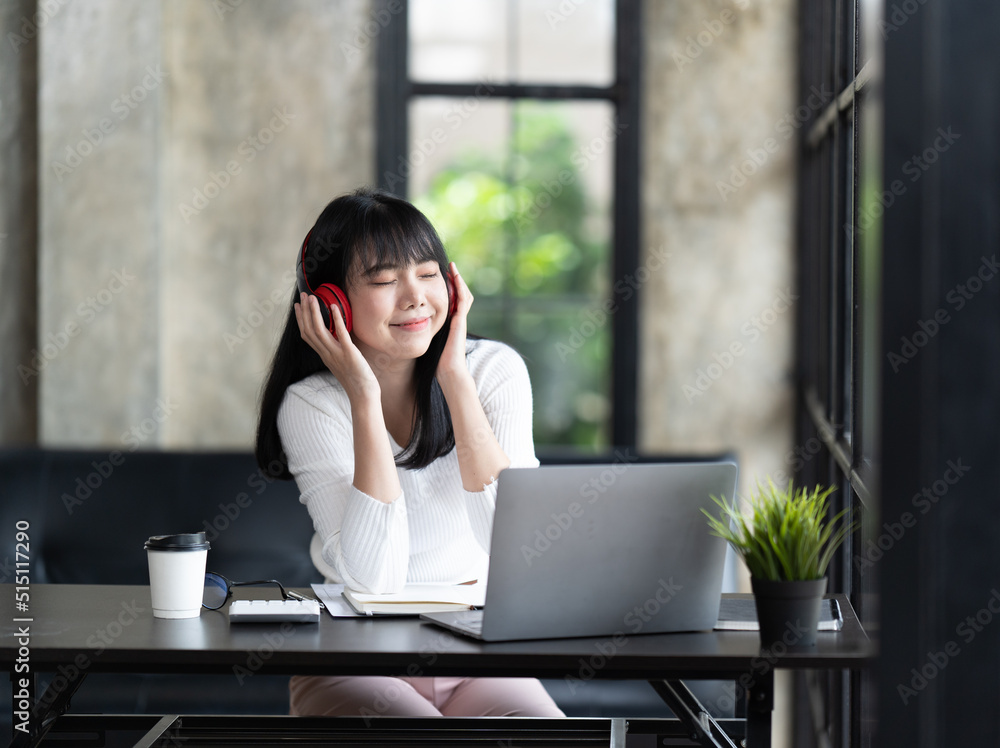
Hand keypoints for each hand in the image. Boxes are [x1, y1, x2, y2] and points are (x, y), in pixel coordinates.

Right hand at [294, 292, 378, 401]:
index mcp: (324, 355)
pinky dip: (336, 319)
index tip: (298, 306)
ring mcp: (336, 353)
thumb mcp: (341, 362)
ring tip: (313, 298)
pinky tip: (334, 307)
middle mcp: (327, 354)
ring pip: (319, 330)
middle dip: (305, 311)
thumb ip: (336, 350)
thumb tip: (337, 337)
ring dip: (315, 312)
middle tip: (303, 296)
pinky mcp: (349, 353)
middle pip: (309, 330)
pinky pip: (340, 334)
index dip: (300, 319)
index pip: (306, 335)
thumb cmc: (356, 379)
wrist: (363, 394)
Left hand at [437, 263, 473, 383]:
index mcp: (451, 323)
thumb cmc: (438, 361)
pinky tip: (455, 276)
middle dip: (455, 281)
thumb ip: (425, 332)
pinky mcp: (460, 320)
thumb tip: (409, 328)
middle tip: (448, 268)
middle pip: (461, 295)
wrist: (449, 371)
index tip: (440, 278)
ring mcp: (461, 319)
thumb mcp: (430, 341)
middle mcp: (458, 319)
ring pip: (464, 294)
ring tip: (452, 268)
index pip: (453, 301)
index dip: (449, 289)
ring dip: (458, 280)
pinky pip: (462, 299)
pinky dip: (459, 286)